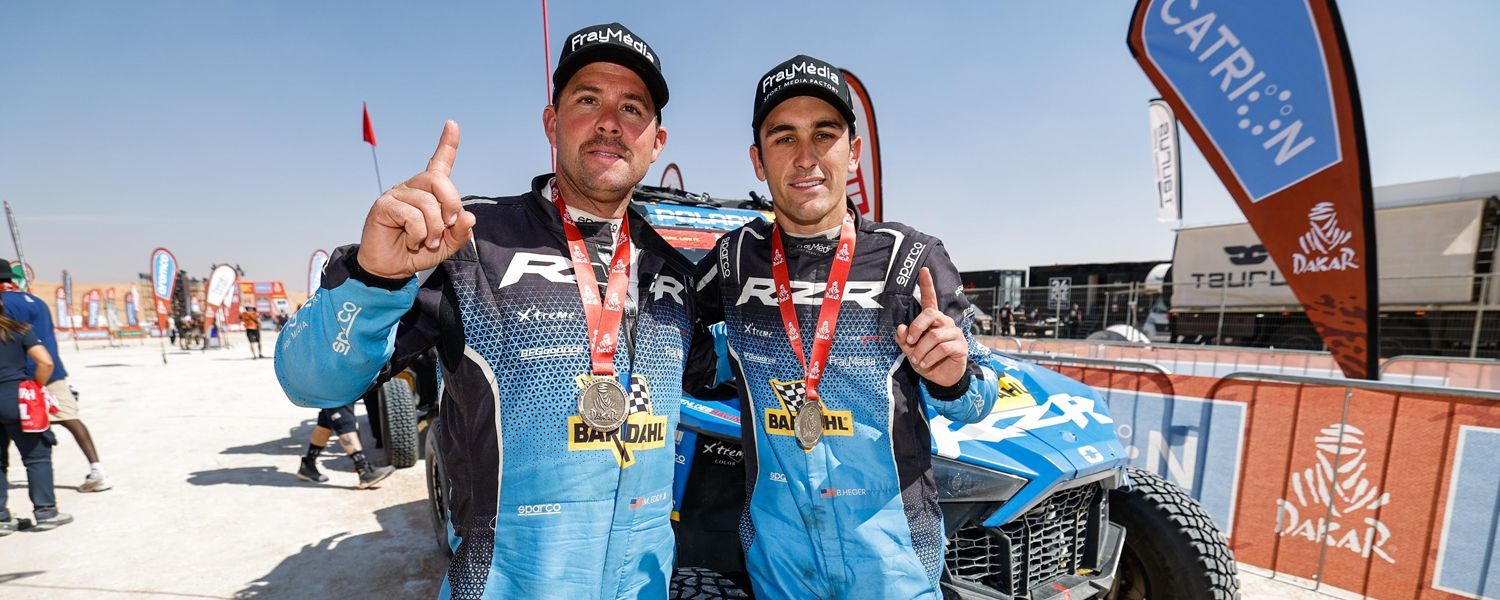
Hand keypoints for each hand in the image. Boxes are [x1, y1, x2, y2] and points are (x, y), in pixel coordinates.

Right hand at [357, 120, 476, 278]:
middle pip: (437, 179)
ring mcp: (397, 194)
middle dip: (451, 203)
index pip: (439, 163)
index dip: (447, 144)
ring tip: (428, 241)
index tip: (452, 124)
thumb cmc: (419, 251)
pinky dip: (419, 233)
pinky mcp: (384, 206)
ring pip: (426, 202)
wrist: (392, 269)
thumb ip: (461, 232)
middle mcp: (413, 187)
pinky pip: (411, 215)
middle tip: (449, 224)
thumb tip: (468, 217)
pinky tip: (414, 241)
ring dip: (434, 227)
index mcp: (429, 192)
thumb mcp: (447, 244)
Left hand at [895, 267, 966, 387]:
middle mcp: (944, 323)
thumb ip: (904, 339)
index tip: (923, 270)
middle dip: (917, 327)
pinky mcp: (961, 346)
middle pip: (930, 314)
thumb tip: (900, 327)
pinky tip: (925, 364)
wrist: (941, 379)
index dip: (927, 284)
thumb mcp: (910, 351)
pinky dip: (930, 357)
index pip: (930, 299)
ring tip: (917, 360)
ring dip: (921, 350)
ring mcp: (954, 333)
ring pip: (934, 336)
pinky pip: (943, 348)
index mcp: (932, 320)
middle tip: (910, 341)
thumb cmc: (926, 360)